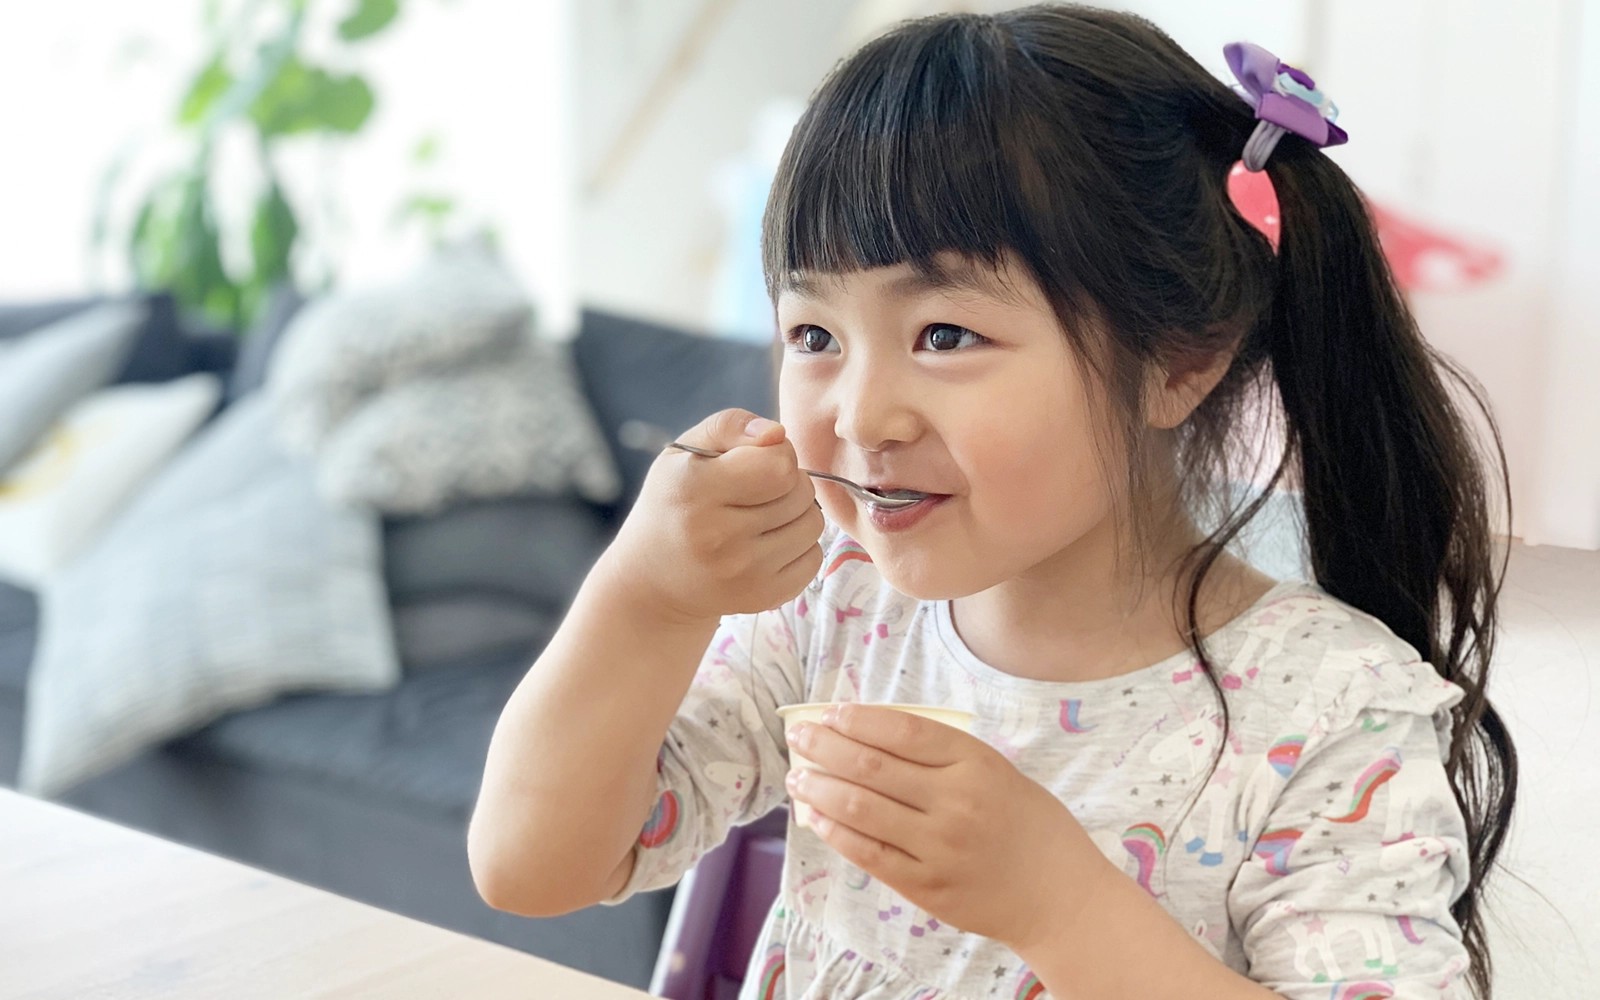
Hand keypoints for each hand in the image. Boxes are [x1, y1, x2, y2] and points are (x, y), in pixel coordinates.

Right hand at [603, 408, 824, 624]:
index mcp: (696, 491)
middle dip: (788, 482)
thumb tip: (777, 433)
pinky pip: (814, 558)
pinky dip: (799, 546)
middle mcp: (719, 536)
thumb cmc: (674, 502)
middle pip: (800, 493)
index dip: (777, 453)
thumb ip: (729, 426)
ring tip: (764, 515)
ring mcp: (743, 572)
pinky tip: (768, 543)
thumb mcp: (683, 452)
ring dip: (797, 513)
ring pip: (813, 524)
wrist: (653, 579)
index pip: (779, 465)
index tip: (755, 461)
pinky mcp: (763, 597)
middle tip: (757, 490)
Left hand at [783, 703, 1114, 950]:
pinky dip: (834, 831)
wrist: (1059, 897)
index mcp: (976, 764)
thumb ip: (945, 757)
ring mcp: (938, 847)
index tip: (831, 713)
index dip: (860, 720)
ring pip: (861, 809)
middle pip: (872, 766)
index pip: (904, 732)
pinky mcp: (925, 886)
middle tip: (798, 736)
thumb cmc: (1031, 827)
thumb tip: (873, 736)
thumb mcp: (999, 773)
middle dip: (825, 747)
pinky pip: (867, 853)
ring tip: (797, 775)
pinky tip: (814, 815)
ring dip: (820, 788)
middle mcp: (955, 802)